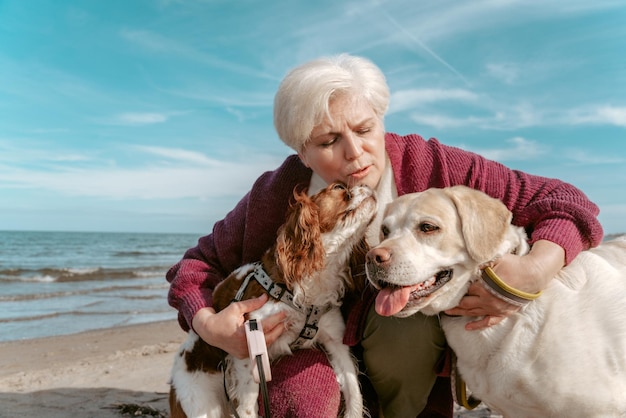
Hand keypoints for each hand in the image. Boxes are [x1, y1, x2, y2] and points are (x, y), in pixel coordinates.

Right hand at [192, 294, 286, 358]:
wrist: (209, 332)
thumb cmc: (222, 318)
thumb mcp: (236, 308)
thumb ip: (252, 304)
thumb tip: (265, 297)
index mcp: (243, 334)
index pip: (264, 327)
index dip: (276, 320)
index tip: (283, 314)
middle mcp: (244, 346)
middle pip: (268, 339)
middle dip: (278, 330)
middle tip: (286, 321)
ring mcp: (244, 352)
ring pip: (264, 346)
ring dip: (274, 336)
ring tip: (281, 327)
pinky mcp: (244, 355)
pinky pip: (258, 349)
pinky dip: (266, 342)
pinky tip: (272, 335)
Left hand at [445, 240, 564, 329]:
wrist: (533, 274)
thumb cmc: (514, 264)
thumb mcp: (495, 259)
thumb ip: (481, 262)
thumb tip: (467, 261)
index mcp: (483, 287)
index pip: (465, 290)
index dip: (456, 288)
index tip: (447, 288)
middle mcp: (487, 300)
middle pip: (465, 304)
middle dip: (453, 304)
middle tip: (442, 303)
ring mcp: (494, 308)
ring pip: (473, 313)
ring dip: (460, 314)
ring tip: (448, 313)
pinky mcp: (502, 313)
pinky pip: (488, 322)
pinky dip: (477, 325)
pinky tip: (468, 327)